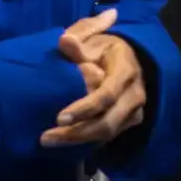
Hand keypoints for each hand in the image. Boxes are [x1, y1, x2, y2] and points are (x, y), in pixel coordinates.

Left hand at [41, 11, 145, 146]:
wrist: (131, 58)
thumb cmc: (106, 48)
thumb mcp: (95, 37)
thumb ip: (81, 36)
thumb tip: (65, 41)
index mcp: (126, 71)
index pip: (107, 96)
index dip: (84, 109)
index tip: (59, 118)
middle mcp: (134, 94)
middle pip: (106, 123)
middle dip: (76, 134)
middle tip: (46, 138)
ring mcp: (134, 111)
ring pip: (107, 134)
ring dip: (77, 141)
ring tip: (50, 141)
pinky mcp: (129, 122)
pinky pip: (107, 138)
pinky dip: (85, 142)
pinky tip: (65, 144)